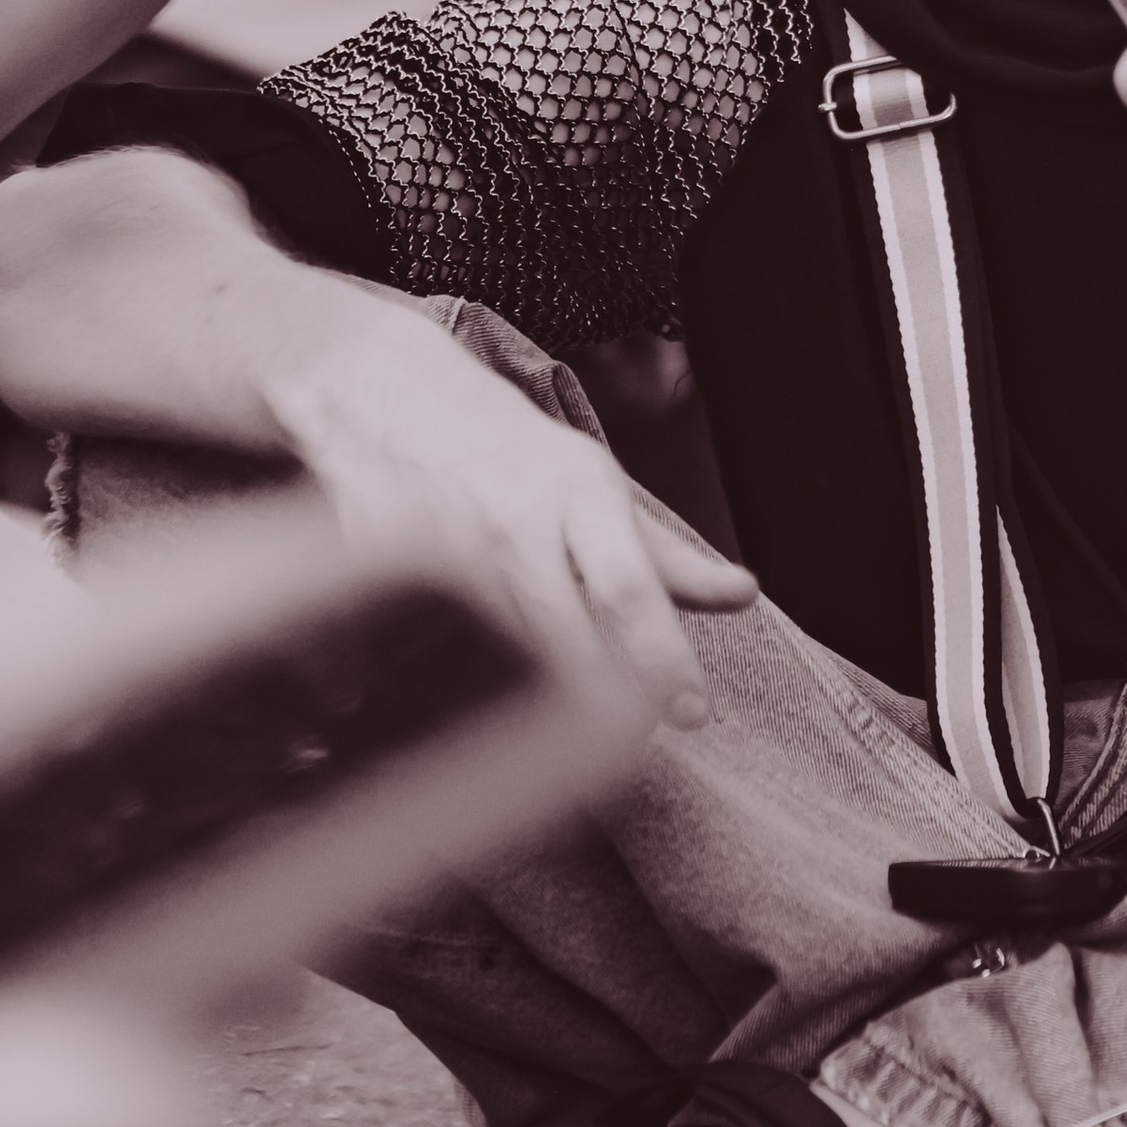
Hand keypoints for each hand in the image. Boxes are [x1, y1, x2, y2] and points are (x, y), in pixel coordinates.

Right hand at [266, 308, 754, 731]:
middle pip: (562, 628)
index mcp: (579, 494)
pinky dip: (429, 678)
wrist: (395, 391)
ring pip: (496, 643)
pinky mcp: (382, 558)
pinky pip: (411, 644)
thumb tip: (744, 595)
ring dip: (530, 693)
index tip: (691, 712)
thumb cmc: (512, 453)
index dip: (660, 656)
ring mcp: (445, 537)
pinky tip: (449, 692)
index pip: (629, 587)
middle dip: (599, 696)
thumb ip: (667, 557)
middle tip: (627, 735)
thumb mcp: (598, 488)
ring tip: (557, 719)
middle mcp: (515, 517)